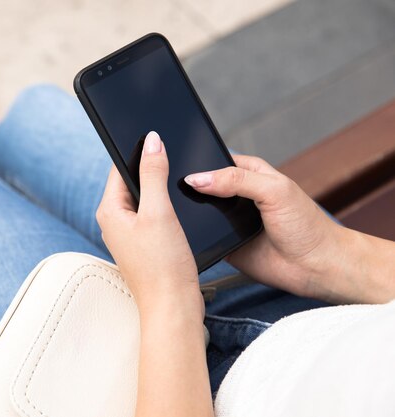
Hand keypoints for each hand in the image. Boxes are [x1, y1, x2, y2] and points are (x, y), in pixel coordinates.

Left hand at [97, 131, 201, 315]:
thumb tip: (151, 141)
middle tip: (176, 156)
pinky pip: (152, 215)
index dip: (138, 150)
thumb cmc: (163, 265)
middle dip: (152, 169)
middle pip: (132, 181)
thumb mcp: (159, 212)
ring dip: (160, 189)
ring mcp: (128, 234)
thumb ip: (154, 174)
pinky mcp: (143, 244)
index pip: (119, 168)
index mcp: (109, 210)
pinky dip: (165, 207)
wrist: (173, 308)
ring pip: (144, 199)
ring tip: (180, 182)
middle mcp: (114, 221)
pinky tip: (180, 208)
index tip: (157, 136)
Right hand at [184, 155, 346, 301]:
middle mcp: (237, 195)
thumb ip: (236, 180)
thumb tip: (197, 179)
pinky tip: (184, 235)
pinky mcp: (224, 243)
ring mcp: (229, 220)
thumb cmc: (305, 224)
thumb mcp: (274, 190)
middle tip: (170, 190)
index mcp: (249, 174)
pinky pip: (203, 238)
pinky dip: (194, 237)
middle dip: (189, 189)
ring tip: (174, 212)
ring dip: (190, 213)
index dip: (198, 162)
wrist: (315, 266)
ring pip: (199, 212)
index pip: (215, 161)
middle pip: (204, 187)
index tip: (177, 165)